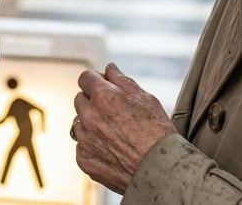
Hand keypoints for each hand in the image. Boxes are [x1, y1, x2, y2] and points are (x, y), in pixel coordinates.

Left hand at [73, 63, 175, 193]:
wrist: (162, 173)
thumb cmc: (158, 134)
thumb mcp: (145, 99)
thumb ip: (122, 80)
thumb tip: (109, 68)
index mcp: (103, 96)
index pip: (85, 78)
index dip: (95, 81)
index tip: (103, 87)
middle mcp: (89, 116)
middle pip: (80, 99)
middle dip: (93, 102)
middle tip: (113, 113)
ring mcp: (85, 139)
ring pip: (79, 123)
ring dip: (90, 124)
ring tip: (114, 134)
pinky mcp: (84, 159)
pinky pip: (81, 146)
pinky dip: (92, 146)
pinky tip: (111, 150)